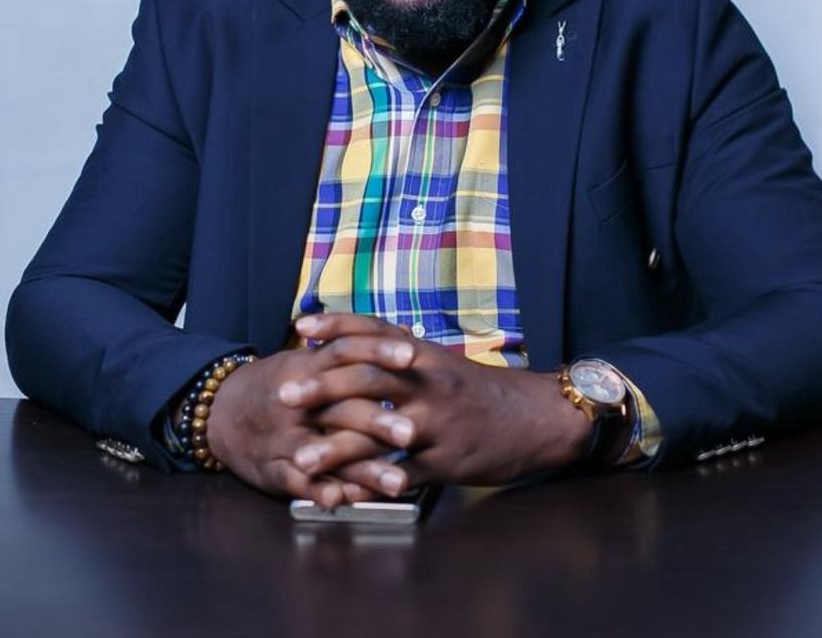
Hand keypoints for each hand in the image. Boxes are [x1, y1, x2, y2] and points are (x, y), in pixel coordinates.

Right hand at [204, 332, 419, 505]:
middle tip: (414, 432)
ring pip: (325, 454)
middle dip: (379, 422)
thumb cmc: (280, 382)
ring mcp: (283, 438)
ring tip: (399, 483)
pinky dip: (321, 492)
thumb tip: (402, 331)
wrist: (220, 411)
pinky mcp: (272, 469)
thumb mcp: (307, 359)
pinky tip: (346, 502)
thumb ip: (351, 349)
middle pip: (342, 409)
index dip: (378, 351)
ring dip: (363, 470)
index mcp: (307, 367)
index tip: (413, 354)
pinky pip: (297, 484)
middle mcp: (297, 402)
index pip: (346, 351)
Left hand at [289, 314, 592, 492]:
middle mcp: (427, 382)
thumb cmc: (483, 393)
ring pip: (379, 432)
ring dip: (336, 446)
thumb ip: (405, 359)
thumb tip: (362, 349)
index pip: (375, 331)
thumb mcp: (445, 365)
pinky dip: (370, 486)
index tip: (301, 327)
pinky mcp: (445, 461)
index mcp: (425, 355)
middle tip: (284, 394)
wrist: (536, 418)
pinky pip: (402, 475)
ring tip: (301, 458)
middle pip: (368, 377)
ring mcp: (436, 423)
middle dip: (322, 385)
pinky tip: (343, 496)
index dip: (337, 325)